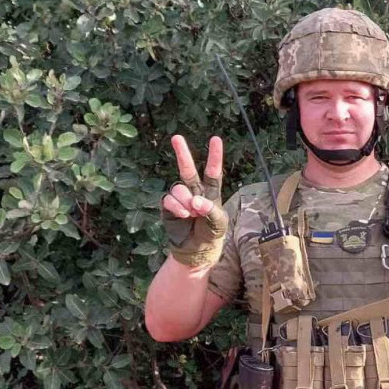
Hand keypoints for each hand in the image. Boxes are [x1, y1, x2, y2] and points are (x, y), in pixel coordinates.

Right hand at [161, 135, 228, 266]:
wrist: (196, 251)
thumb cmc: (211, 235)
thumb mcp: (219, 223)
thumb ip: (211, 210)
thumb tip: (197, 200)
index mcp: (210, 193)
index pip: (213, 172)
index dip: (214, 156)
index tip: (215, 139)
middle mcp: (194, 192)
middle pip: (187, 170)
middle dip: (182, 153)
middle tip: (176, 138)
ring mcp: (180, 199)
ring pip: (179, 188)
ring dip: (185, 200)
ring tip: (191, 213)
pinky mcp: (169, 207)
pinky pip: (169, 200)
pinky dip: (176, 206)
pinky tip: (183, 214)